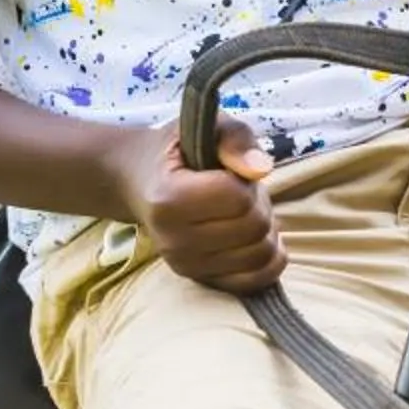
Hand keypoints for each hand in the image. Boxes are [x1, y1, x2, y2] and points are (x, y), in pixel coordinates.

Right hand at [109, 117, 282, 293]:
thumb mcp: (206, 127)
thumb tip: (261, 169)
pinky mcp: (198, 279)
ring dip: (265, 229)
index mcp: (169, 198)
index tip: (229, 172)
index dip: (246, 180)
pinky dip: (268, 260)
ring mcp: (185, 264)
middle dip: (259, 204)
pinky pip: (255, 281)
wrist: (140, 183)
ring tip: (242, 212)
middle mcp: (173, 239)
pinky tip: (257, 238)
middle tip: (240, 191)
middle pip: (253, 228)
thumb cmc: (179, 152)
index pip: (238, 198)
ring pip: (259, 255)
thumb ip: (236, 140)